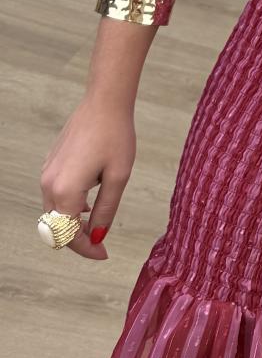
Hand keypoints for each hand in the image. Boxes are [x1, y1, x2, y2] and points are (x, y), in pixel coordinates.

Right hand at [38, 92, 135, 260]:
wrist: (104, 103)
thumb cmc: (116, 137)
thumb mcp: (118, 178)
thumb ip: (106, 210)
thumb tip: (97, 236)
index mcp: (65, 191)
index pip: (68, 235)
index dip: (86, 249)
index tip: (103, 254)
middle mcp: (49, 185)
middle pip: (56, 228)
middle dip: (78, 239)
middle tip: (101, 244)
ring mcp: (46, 174)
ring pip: (54, 212)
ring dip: (72, 222)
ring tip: (97, 222)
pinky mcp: (49, 165)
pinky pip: (54, 196)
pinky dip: (68, 206)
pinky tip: (89, 201)